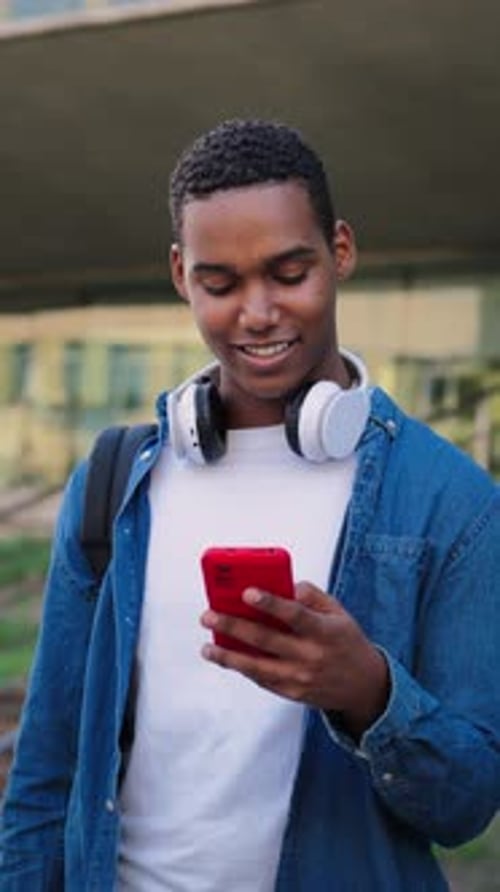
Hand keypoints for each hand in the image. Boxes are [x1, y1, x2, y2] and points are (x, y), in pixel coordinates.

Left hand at [200, 582, 388, 737]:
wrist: (363, 686)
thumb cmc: (345, 641)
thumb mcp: (339, 613)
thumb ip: (312, 597)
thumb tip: (286, 586)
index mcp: (325, 632)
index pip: (295, 615)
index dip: (271, 603)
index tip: (247, 592)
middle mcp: (311, 656)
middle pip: (267, 640)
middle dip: (234, 627)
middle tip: (210, 616)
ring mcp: (300, 678)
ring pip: (257, 667)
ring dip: (229, 656)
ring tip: (207, 647)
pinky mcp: (292, 692)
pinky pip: (262, 679)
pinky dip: (242, 668)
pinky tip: (225, 657)